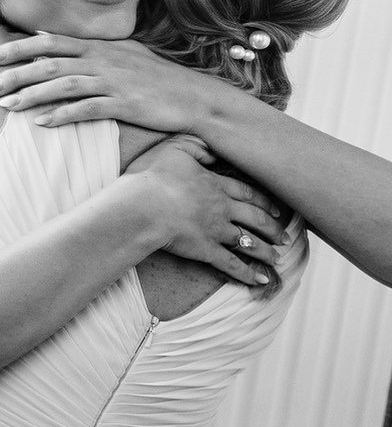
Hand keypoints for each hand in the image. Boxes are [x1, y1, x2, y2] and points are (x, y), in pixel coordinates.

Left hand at [0, 34, 220, 132]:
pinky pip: (88, 108)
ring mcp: (113, 81)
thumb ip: (81, 46)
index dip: (15, 48)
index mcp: (97, 47)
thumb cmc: (153, 77)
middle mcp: (101, 60)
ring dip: (30, 96)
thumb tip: (42, 35)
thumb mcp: (119, 53)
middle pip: (47, 63)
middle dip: (12, 75)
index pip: (47, 42)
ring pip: (63, 85)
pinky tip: (42, 123)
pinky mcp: (125, 103)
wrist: (195, 97)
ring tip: (4, 106)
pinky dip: (63, 114)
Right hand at [123, 135, 287, 283]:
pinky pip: (231, 264)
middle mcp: (221, 208)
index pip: (247, 193)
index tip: (278, 209)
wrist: (141, 207)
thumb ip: (198, 145)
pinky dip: (247, 274)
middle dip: (273, 228)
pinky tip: (260, 280)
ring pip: (248, 241)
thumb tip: (215, 149)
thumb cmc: (152, 177)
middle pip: (255, 219)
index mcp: (215, 185)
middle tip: (285, 237)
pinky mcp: (205, 250)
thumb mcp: (174, 149)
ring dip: (265, 251)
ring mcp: (215, 230)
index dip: (265, 201)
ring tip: (277, 258)